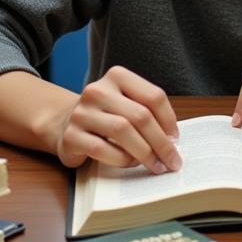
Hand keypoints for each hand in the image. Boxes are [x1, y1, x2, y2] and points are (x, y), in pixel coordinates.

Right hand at [53, 66, 181, 173]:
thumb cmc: (106, 116)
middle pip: (140, 115)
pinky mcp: (71, 135)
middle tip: (172, 161)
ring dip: (145, 152)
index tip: (176, 138)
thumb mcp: (127, 104)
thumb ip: (148, 113)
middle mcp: (98, 90)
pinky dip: (122, 159)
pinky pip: (103, 149)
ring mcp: (82, 112)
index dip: (169, 120)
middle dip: (161, 142)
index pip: (153, 96)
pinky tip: (130, 163)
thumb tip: (172, 139)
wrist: (65, 124)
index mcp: (117, 76)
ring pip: (122, 130)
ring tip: (155, 165)